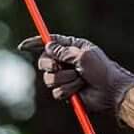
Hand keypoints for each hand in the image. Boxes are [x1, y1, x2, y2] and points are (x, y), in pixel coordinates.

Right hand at [18, 33, 133, 116]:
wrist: (110, 92)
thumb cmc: (102, 70)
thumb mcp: (83, 56)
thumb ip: (64, 52)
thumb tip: (48, 46)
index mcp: (72, 47)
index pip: (50, 42)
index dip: (36, 43)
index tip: (23, 46)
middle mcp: (66, 61)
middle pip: (44, 61)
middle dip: (50, 65)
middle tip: (59, 66)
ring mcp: (65, 77)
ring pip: (49, 79)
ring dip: (64, 79)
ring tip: (79, 79)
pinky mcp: (66, 91)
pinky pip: (56, 92)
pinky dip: (68, 90)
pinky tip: (79, 89)